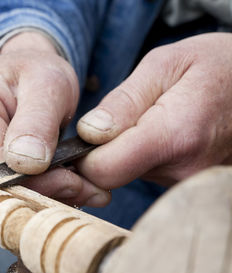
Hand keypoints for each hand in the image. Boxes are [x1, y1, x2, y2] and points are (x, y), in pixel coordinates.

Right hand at [0, 32, 110, 206]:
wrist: (23, 79)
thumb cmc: (34, 74)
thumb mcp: (48, 83)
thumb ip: (38, 121)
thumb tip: (26, 166)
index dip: (33, 179)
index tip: (71, 179)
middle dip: (37, 190)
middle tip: (79, 184)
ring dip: (35, 196)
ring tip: (69, 181)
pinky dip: (26, 196)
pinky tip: (52, 185)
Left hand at [77, 32, 231, 187]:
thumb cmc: (214, 66)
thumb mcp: (164, 65)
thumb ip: (124, 101)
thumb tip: (87, 134)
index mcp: (174, 135)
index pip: (103, 170)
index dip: (83, 155)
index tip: (85, 135)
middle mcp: (181, 169)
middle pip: (111, 175)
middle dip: (102, 150)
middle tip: (123, 117)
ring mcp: (185, 181)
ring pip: (126, 174)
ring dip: (124, 149)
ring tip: (149, 119)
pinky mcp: (184, 183)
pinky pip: (144, 173)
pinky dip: (140, 154)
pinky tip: (159, 133)